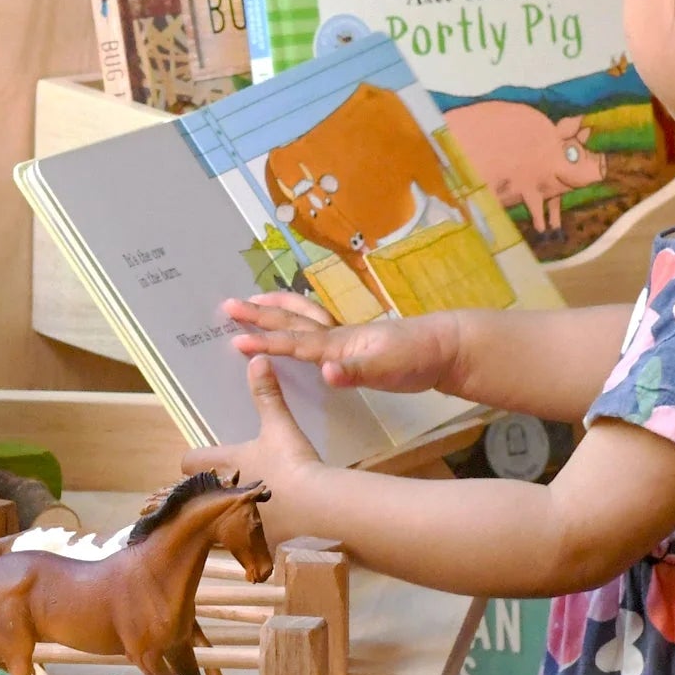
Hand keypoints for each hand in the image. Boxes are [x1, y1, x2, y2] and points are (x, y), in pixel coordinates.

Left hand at [182, 356, 326, 534]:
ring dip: (221, 521)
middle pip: (195, 496)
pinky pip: (244, 547)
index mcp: (223, 466)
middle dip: (203, 494)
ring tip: (241, 515)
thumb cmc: (293, 465)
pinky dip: (252, 543)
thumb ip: (267, 395)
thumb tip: (257, 360)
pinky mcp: (254, 547)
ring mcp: (234, 525)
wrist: (318, 509)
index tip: (203, 459)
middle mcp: (219, 497)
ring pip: (213, 526)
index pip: (188, 461)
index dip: (194, 459)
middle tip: (221, 487)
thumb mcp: (279, 427)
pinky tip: (269, 536)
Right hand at [222, 296, 460, 393]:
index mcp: (339, 344)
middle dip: (259, 315)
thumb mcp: (387, 370)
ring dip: (278, 309)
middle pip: (291, 322)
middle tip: (229, 306)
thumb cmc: (417, 359)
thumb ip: (354, 372)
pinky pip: (316, 327)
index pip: (294, 343)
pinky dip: (299, 320)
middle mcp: (337, 336)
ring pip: (303, 318)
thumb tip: (325, 372)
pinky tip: (297, 325)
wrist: (446, 347)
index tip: (235, 341)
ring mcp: (346, 338)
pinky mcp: (355, 344)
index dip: (265, 344)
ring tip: (255, 301)